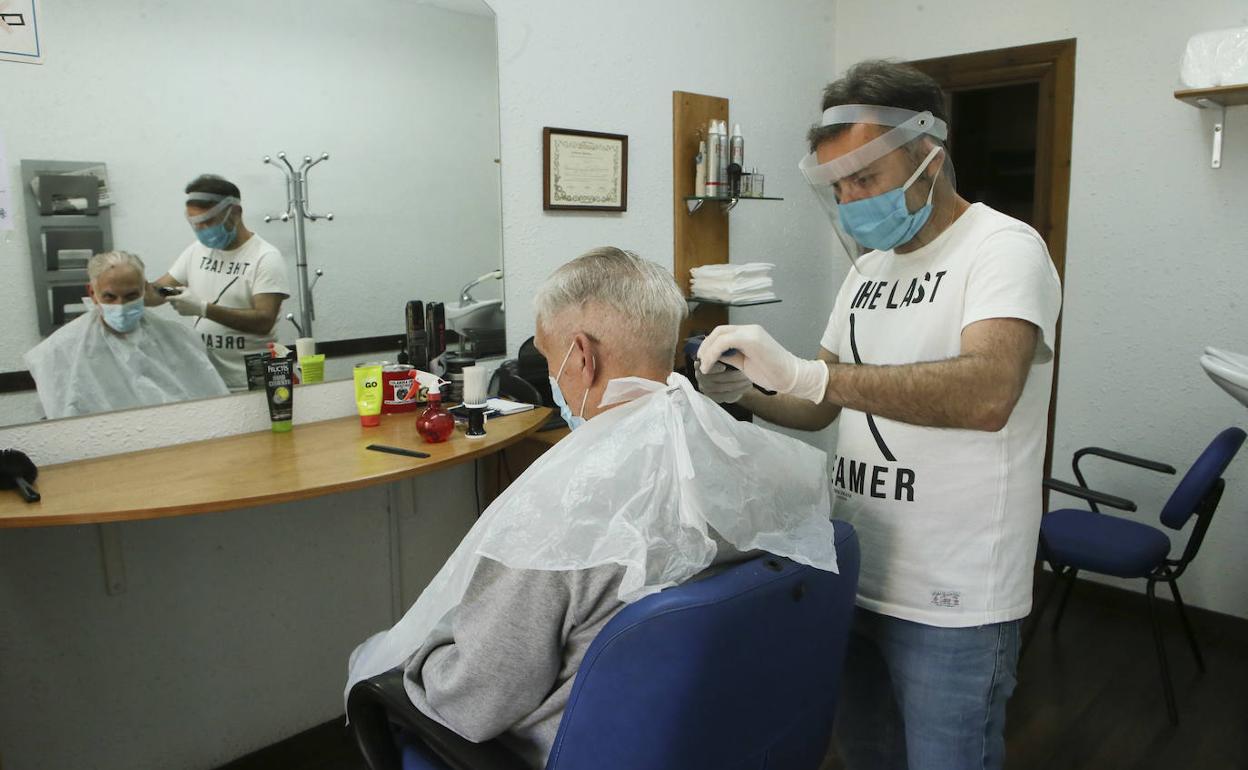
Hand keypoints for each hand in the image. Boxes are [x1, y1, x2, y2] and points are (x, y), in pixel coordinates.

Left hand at [167, 288, 207, 316]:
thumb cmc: (195, 298)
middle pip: (171, 303)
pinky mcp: (181, 313)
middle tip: (180, 300)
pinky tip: (186, 307)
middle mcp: (176, 305)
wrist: (200, 308)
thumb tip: (176, 288)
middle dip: (174, 301)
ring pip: (175, 307)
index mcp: (177, 298)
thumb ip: (180, 288)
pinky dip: (181, 309)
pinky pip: (178, 311)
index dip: (168, 297)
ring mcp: (178, 310)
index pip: (168, 298)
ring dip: (177, 305)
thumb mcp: (188, 290)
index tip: (169, 297)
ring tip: (184, 304)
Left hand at [698, 324, 828, 403]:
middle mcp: (750, 329)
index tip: (702, 358)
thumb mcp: (745, 363)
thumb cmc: (773, 373)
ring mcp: (751, 332)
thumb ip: (731, 356)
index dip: (709, 344)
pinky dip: (713, 353)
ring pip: (721, 334)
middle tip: (700, 361)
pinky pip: (726, 341)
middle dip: (705, 346)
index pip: (724, 332)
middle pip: (719, 330)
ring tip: (704, 365)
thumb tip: (715, 356)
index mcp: (749, 334)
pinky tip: (709, 365)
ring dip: (707, 350)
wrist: (792, 377)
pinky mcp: (752, 339)